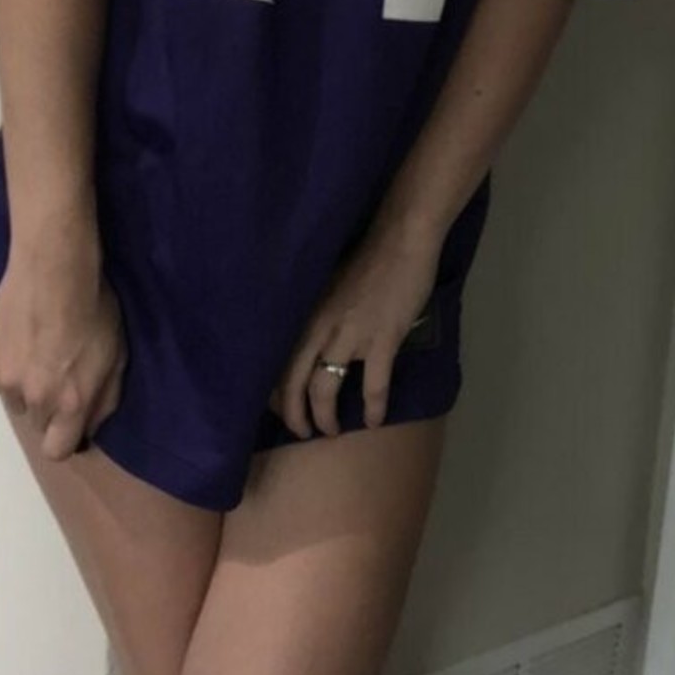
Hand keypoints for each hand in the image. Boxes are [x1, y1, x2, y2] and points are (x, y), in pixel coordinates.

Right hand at [0, 212, 126, 462]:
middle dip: (50, 407)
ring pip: (15, 401)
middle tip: (59, 374)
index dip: (65, 438)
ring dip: (26, 387)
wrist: (55, 268)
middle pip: (38, 424)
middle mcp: (35, 399)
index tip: (71, 420)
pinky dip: (6, 369)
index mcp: (70, 404)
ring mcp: (6, 379)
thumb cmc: (95, 311)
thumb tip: (89, 428)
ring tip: (39, 355)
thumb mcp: (117, 359)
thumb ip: (104, 401)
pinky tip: (20, 344)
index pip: (57, 451)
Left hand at [269, 219, 442, 439]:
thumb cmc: (364, 261)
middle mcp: (317, 329)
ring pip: (324, 390)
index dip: (274, 393)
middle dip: (294, 415)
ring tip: (331, 432)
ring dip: (325, 418)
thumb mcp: (325, 288)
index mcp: (303, 315)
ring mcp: (348, 336)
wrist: (400, 242)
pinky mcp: (381, 340)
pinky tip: (373, 421)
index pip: (276, 362)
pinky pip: (373, 386)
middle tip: (301, 432)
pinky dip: (372, 408)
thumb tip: (309, 343)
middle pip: (292, 384)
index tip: (278, 410)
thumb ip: (315, 317)